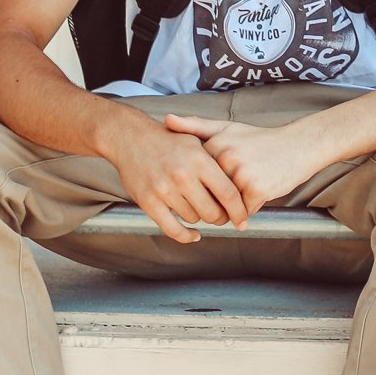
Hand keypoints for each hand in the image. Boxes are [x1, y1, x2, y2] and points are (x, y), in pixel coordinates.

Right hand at [106, 115, 250, 243]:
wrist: (132, 138)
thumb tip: (241, 185)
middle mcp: (183, 175)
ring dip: (199, 218)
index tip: (243, 219)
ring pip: (193, 218)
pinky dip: (185, 236)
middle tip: (222, 216)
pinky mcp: (148, 202)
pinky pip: (172, 229)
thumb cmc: (169, 141)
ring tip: (199, 207)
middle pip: (212, 211)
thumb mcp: (197, 141)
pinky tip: (194, 235)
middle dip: (221, 218)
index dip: (239, 210)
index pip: (228, 193)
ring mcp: (164, 190)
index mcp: (199, 160)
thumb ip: (217, 163)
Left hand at [161, 113, 329, 216]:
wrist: (299, 145)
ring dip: (232, 209)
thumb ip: (195, 126)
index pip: (197, 179)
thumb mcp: (227, 128)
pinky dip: (250, 210)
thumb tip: (166, 119)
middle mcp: (225, 159)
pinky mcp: (256, 189)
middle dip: (215, 202)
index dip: (202, 186)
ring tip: (245, 195)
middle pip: (209, 195)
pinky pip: (244, 212)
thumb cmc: (260, 140)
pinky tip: (259, 195)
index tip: (208, 185)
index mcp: (215, 146)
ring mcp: (240, 175)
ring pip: (225, 206)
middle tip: (229, 196)